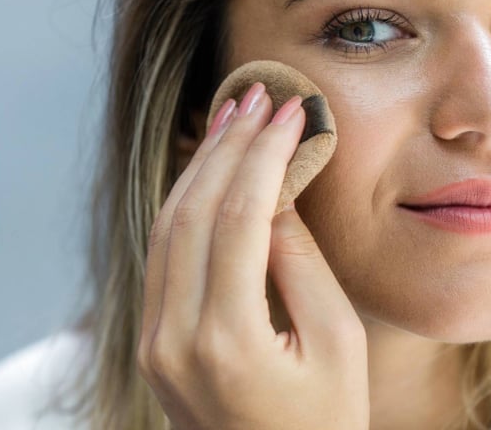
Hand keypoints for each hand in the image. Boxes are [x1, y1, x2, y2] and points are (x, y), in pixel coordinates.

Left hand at [137, 83, 368, 429]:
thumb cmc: (326, 421)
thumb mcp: (338, 346)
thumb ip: (301, 264)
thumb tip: (276, 187)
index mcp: (227, 343)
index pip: (237, 220)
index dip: (264, 156)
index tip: (289, 111)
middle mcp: (175, 340)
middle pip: (191, 213)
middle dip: (226, 146)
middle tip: (257, 94)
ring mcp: (155, 343)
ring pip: (167, 228)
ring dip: (200, 166)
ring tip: (234, 116)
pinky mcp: (153, 343)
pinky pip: (163, 256)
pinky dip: (185, 204)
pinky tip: (209, 168)